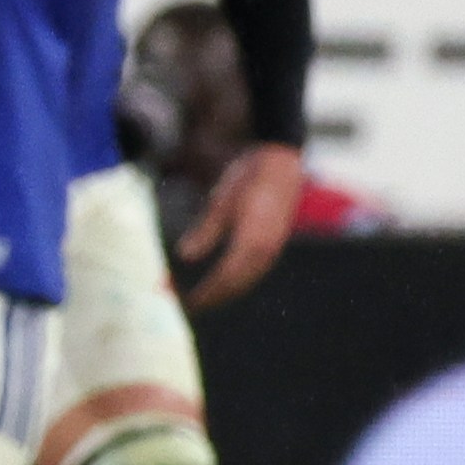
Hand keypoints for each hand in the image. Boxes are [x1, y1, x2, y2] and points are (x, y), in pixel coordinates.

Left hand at [179, 143, 306, 307]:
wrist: (280, 161)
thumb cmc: (248, 177)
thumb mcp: (219, 202)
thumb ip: (204, 232)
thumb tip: (184, 257)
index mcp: (251, 242)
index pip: (224, 278)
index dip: (204, 293)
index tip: (184, 301)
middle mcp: (265, 251)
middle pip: (236, 285)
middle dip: (212, 296)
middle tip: (186, 303)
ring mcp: (273, 249)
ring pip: (246, 281)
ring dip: (224, 291)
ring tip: (202, 296)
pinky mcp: (274, 244)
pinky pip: (254, 272)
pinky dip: (237, 281)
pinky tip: (223, 280)